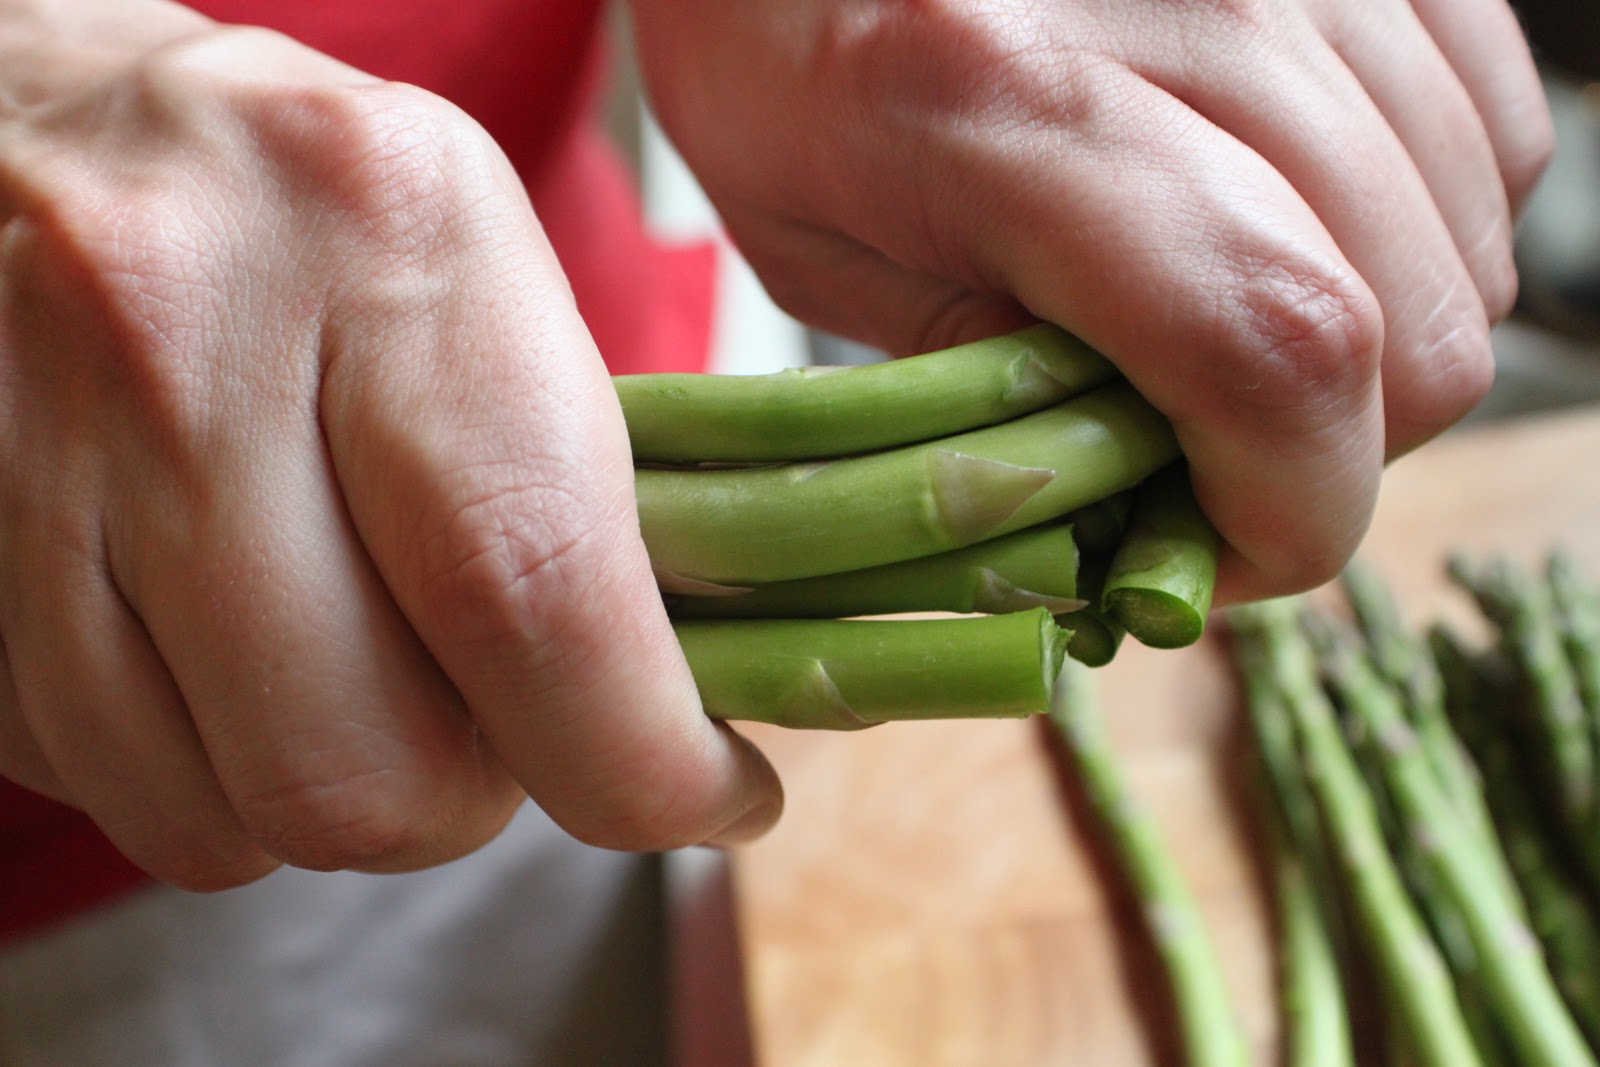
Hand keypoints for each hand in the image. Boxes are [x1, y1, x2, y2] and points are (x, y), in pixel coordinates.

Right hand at [0, 5, 778, 889]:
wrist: (41, 127)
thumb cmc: (310, 214)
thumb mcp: (491, 271)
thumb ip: (583, 485)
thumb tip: (668, 710)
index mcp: (396, 241)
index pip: (528, 592)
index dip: (635, 758)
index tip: (697, 794)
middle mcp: (190, 332)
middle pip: (361, 763)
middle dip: (470, 800)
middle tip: (505, 728)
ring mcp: (33, 442)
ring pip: (220, 814)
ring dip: (330, 797)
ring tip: (366, 680)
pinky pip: (100, 778)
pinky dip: (202, 768)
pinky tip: (236, 656)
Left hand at [629, 0, 1552, 602]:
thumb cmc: (787, 57)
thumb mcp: (828, 262)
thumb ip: (997, 396)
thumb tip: (1157, 517)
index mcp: (1006, 99)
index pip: (1273, 345)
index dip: (1291, 507)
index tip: (1220, 553)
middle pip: (1409, 320)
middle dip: (1327, 454)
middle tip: (1214, 458)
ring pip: (1471, 238)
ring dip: (1375, 347)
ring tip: (1238, 333)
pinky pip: (1495, 129)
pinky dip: (1422, 229)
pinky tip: (1299, 231)